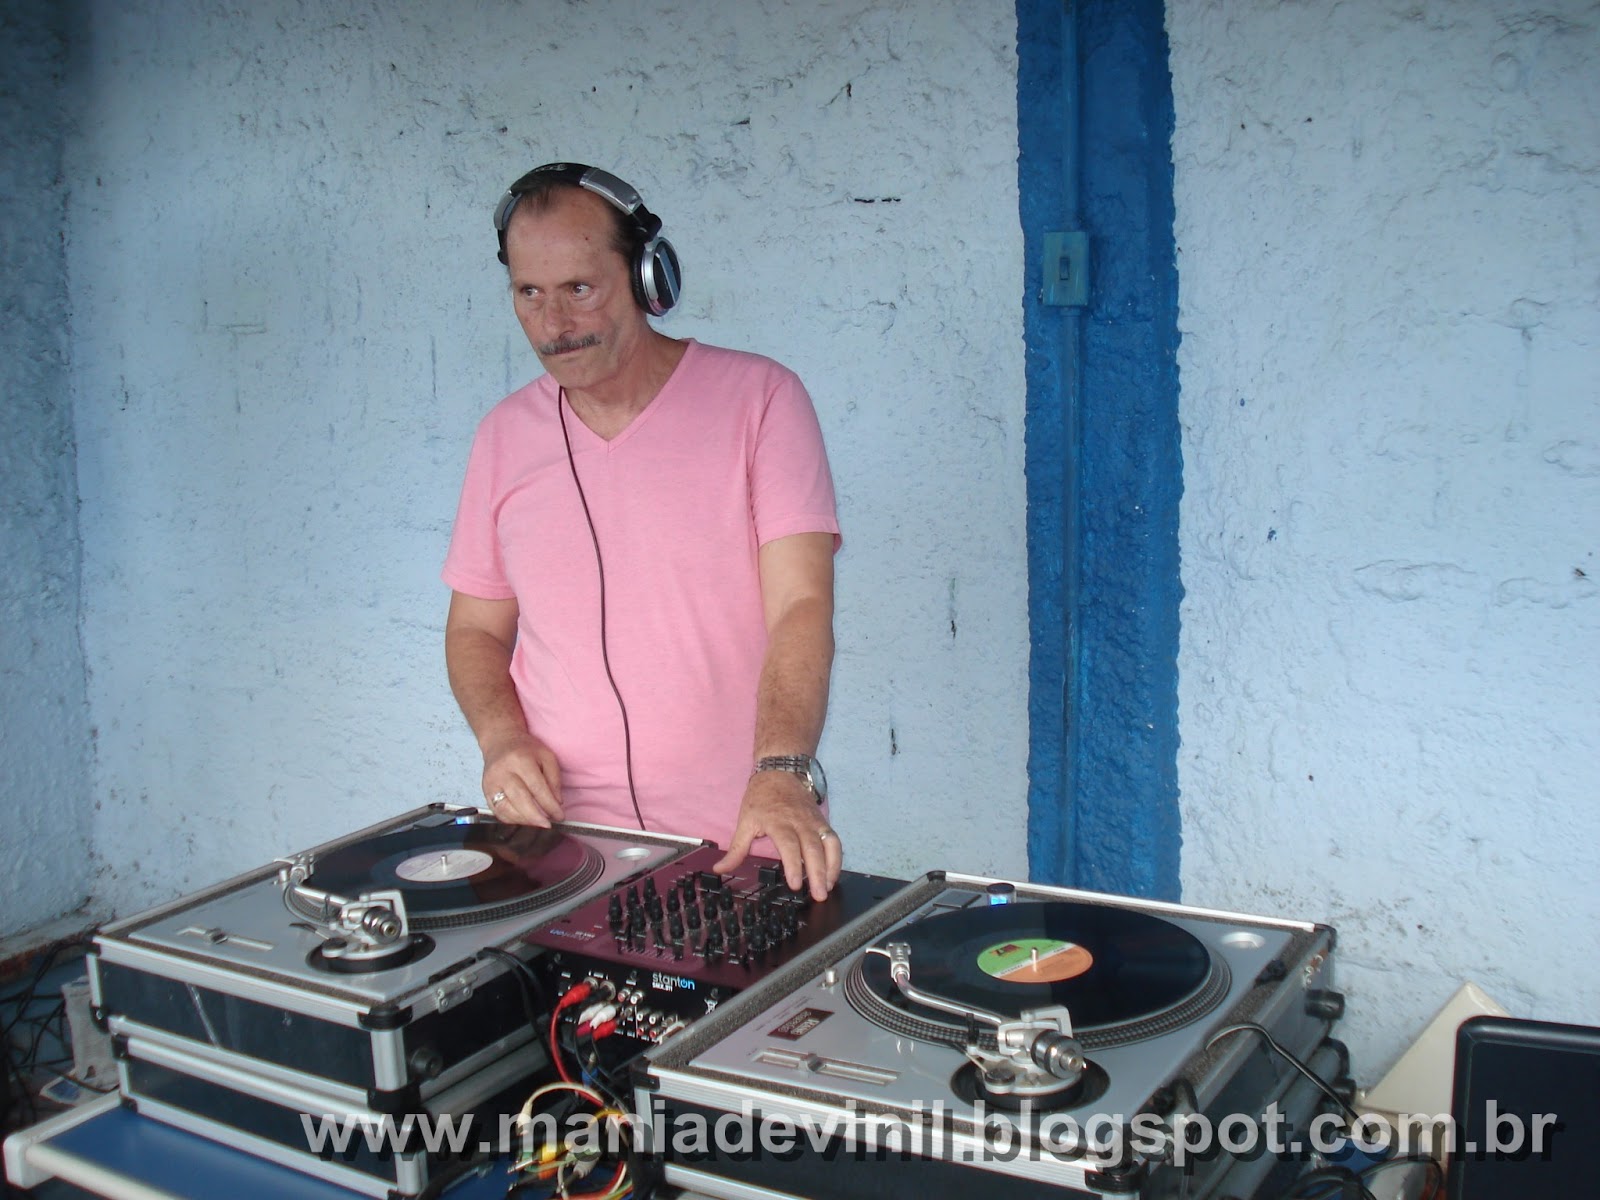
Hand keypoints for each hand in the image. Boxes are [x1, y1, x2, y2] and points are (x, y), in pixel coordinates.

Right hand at [480, 730, 562, 826]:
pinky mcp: (485, 793)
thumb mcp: (546, 756)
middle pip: (520, 800)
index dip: (549, 805)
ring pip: (506, 809)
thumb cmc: (525, 749)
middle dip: (536, 817)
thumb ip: (554, 779)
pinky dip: (512, 820)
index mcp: (520, 760)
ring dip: (524, 821)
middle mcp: (502, 772)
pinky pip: (498, 812)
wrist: (500, 742)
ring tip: (537, 825)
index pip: (537, 787)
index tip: (559, 816)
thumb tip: (557, 802)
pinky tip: (524, 821)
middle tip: (548, 825)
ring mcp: (491, 784)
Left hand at [712, 771, 840, 900]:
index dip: (794, 866)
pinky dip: (836, 858)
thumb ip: (736, 849)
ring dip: (831, 868)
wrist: (780, 772)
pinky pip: (834, 841)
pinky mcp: (822, 822)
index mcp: (778, 822)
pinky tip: (833, 874)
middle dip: (818, 873)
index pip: (789, 846)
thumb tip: (720, 869)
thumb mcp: (745, 821)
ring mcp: (814, 822)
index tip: (796, 884)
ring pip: (828, 845)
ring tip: (828, 887)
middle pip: (813, 849)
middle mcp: (800, 822)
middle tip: (819, 895)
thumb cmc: (761, 797)